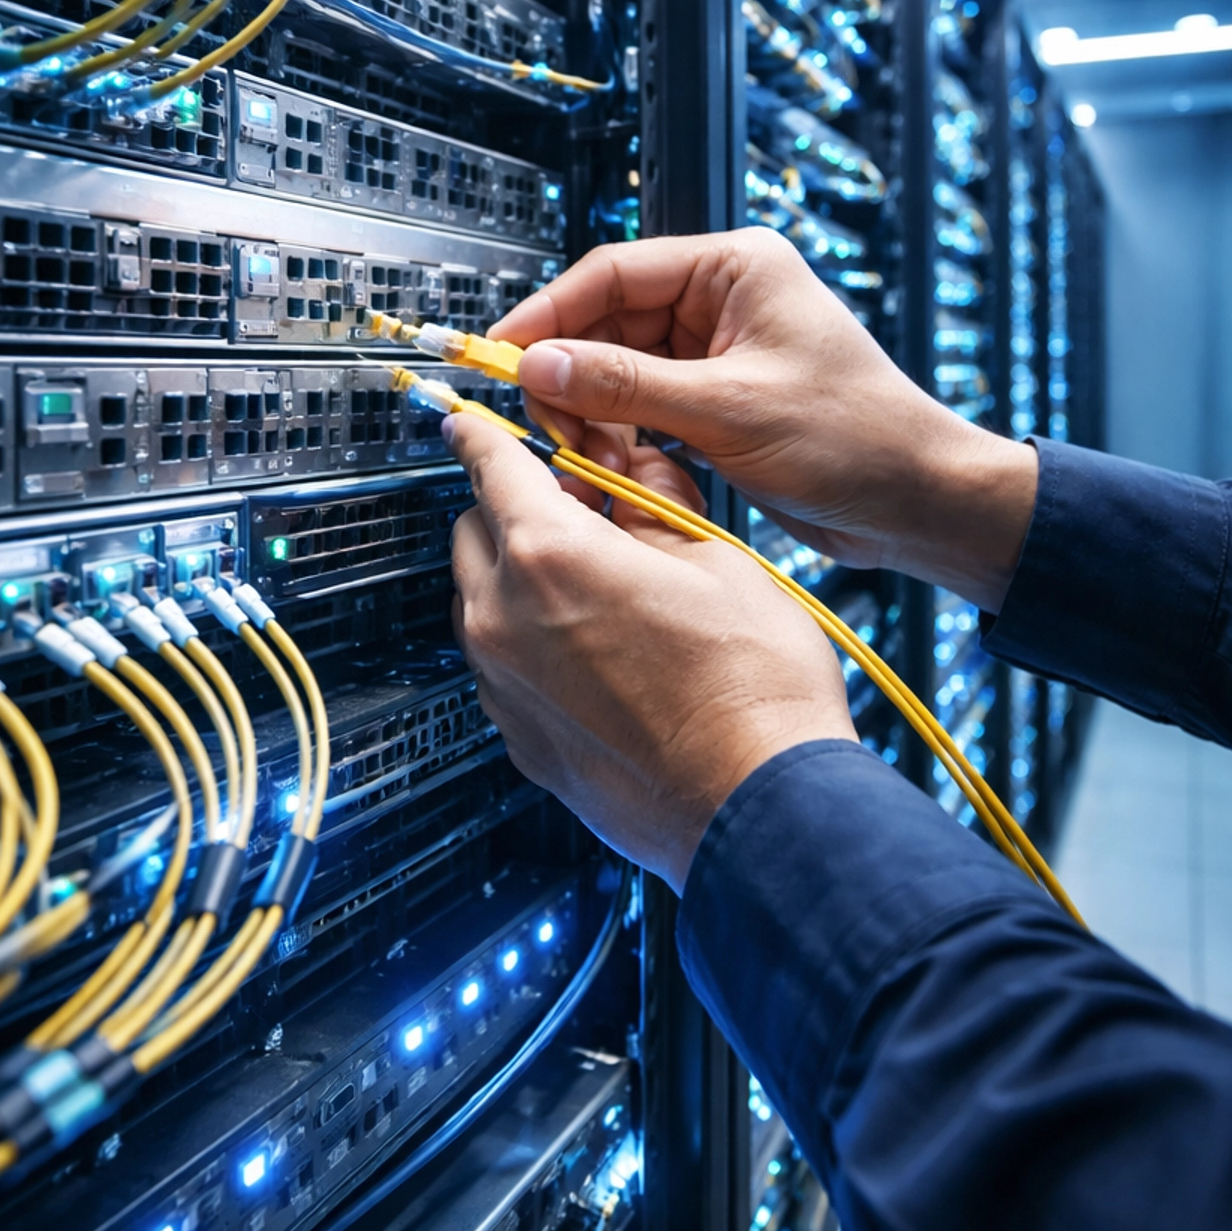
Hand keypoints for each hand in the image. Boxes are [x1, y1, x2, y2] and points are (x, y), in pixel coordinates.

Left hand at [446, 408, 855, 892]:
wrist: (758, 805)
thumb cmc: (752, 692)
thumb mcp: (716, 559)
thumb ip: (652, 504)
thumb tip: (630, 470)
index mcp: (549, 555)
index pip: (489, 464)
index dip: (483, 434)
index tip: (473, 425)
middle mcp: (505, 620)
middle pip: (476, 531)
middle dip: (515, 509)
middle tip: (579, 509)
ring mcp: (505, 686)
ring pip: (481, 601)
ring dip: (519, 578)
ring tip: (599, 586)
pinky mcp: (519, 738)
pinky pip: (502, 665)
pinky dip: (530, 642)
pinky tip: (597, 649)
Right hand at [493, 230, 1036, 612]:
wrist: (920, 502)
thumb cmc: (858, 438)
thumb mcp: (728, 408)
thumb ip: (625, 385)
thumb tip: (541, 364)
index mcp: (735, 268)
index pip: (613, 272)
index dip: (548, 314)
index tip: (499, 353)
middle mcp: (724, 301)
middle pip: (608, 320)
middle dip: (570, 372)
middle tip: (539, 419)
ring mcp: (720, 352)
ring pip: (619, 369)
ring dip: (594, 412)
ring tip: (583, 452)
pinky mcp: (719, 401)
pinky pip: (644, 406)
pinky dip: (621, 435)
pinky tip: (613, 464)